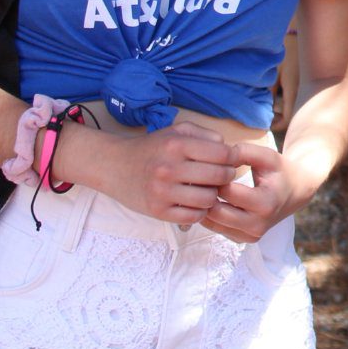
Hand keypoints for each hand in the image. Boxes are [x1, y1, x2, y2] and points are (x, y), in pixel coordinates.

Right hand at [95, 120, 242, 223]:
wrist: (114, 166)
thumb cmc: (153, 147)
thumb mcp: (177, 131)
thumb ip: (206, 135)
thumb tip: (230, 151)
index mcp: (176, 145)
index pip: (223, 154)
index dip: (233, 158)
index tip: (230, 160)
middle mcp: (168, 168)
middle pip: (219, 177)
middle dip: (227, 176)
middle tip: (222, 176)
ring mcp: (162, 192)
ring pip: (209, 199)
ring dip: (213, 195)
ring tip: (207, 189)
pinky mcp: (157, 211)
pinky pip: (194, 217)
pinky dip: (200, 211)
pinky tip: (195, 202)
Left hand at [201, 141, 308, 243]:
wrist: (296, 192)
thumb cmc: (280, 171)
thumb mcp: (267, 156)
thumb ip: (243, 152)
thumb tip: (215, 159)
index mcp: (266, 204)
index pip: (227, 192)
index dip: (216, 177)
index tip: (213, 167)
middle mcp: (258, 225)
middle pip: (216, 212)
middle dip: (206, 194)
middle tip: (203, 179)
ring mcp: (250, 236)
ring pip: (212, 223)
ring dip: (205, 205)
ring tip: (207, 189)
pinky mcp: (243, 240)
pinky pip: (217, 229)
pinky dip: (211, 215)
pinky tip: (214, 200)